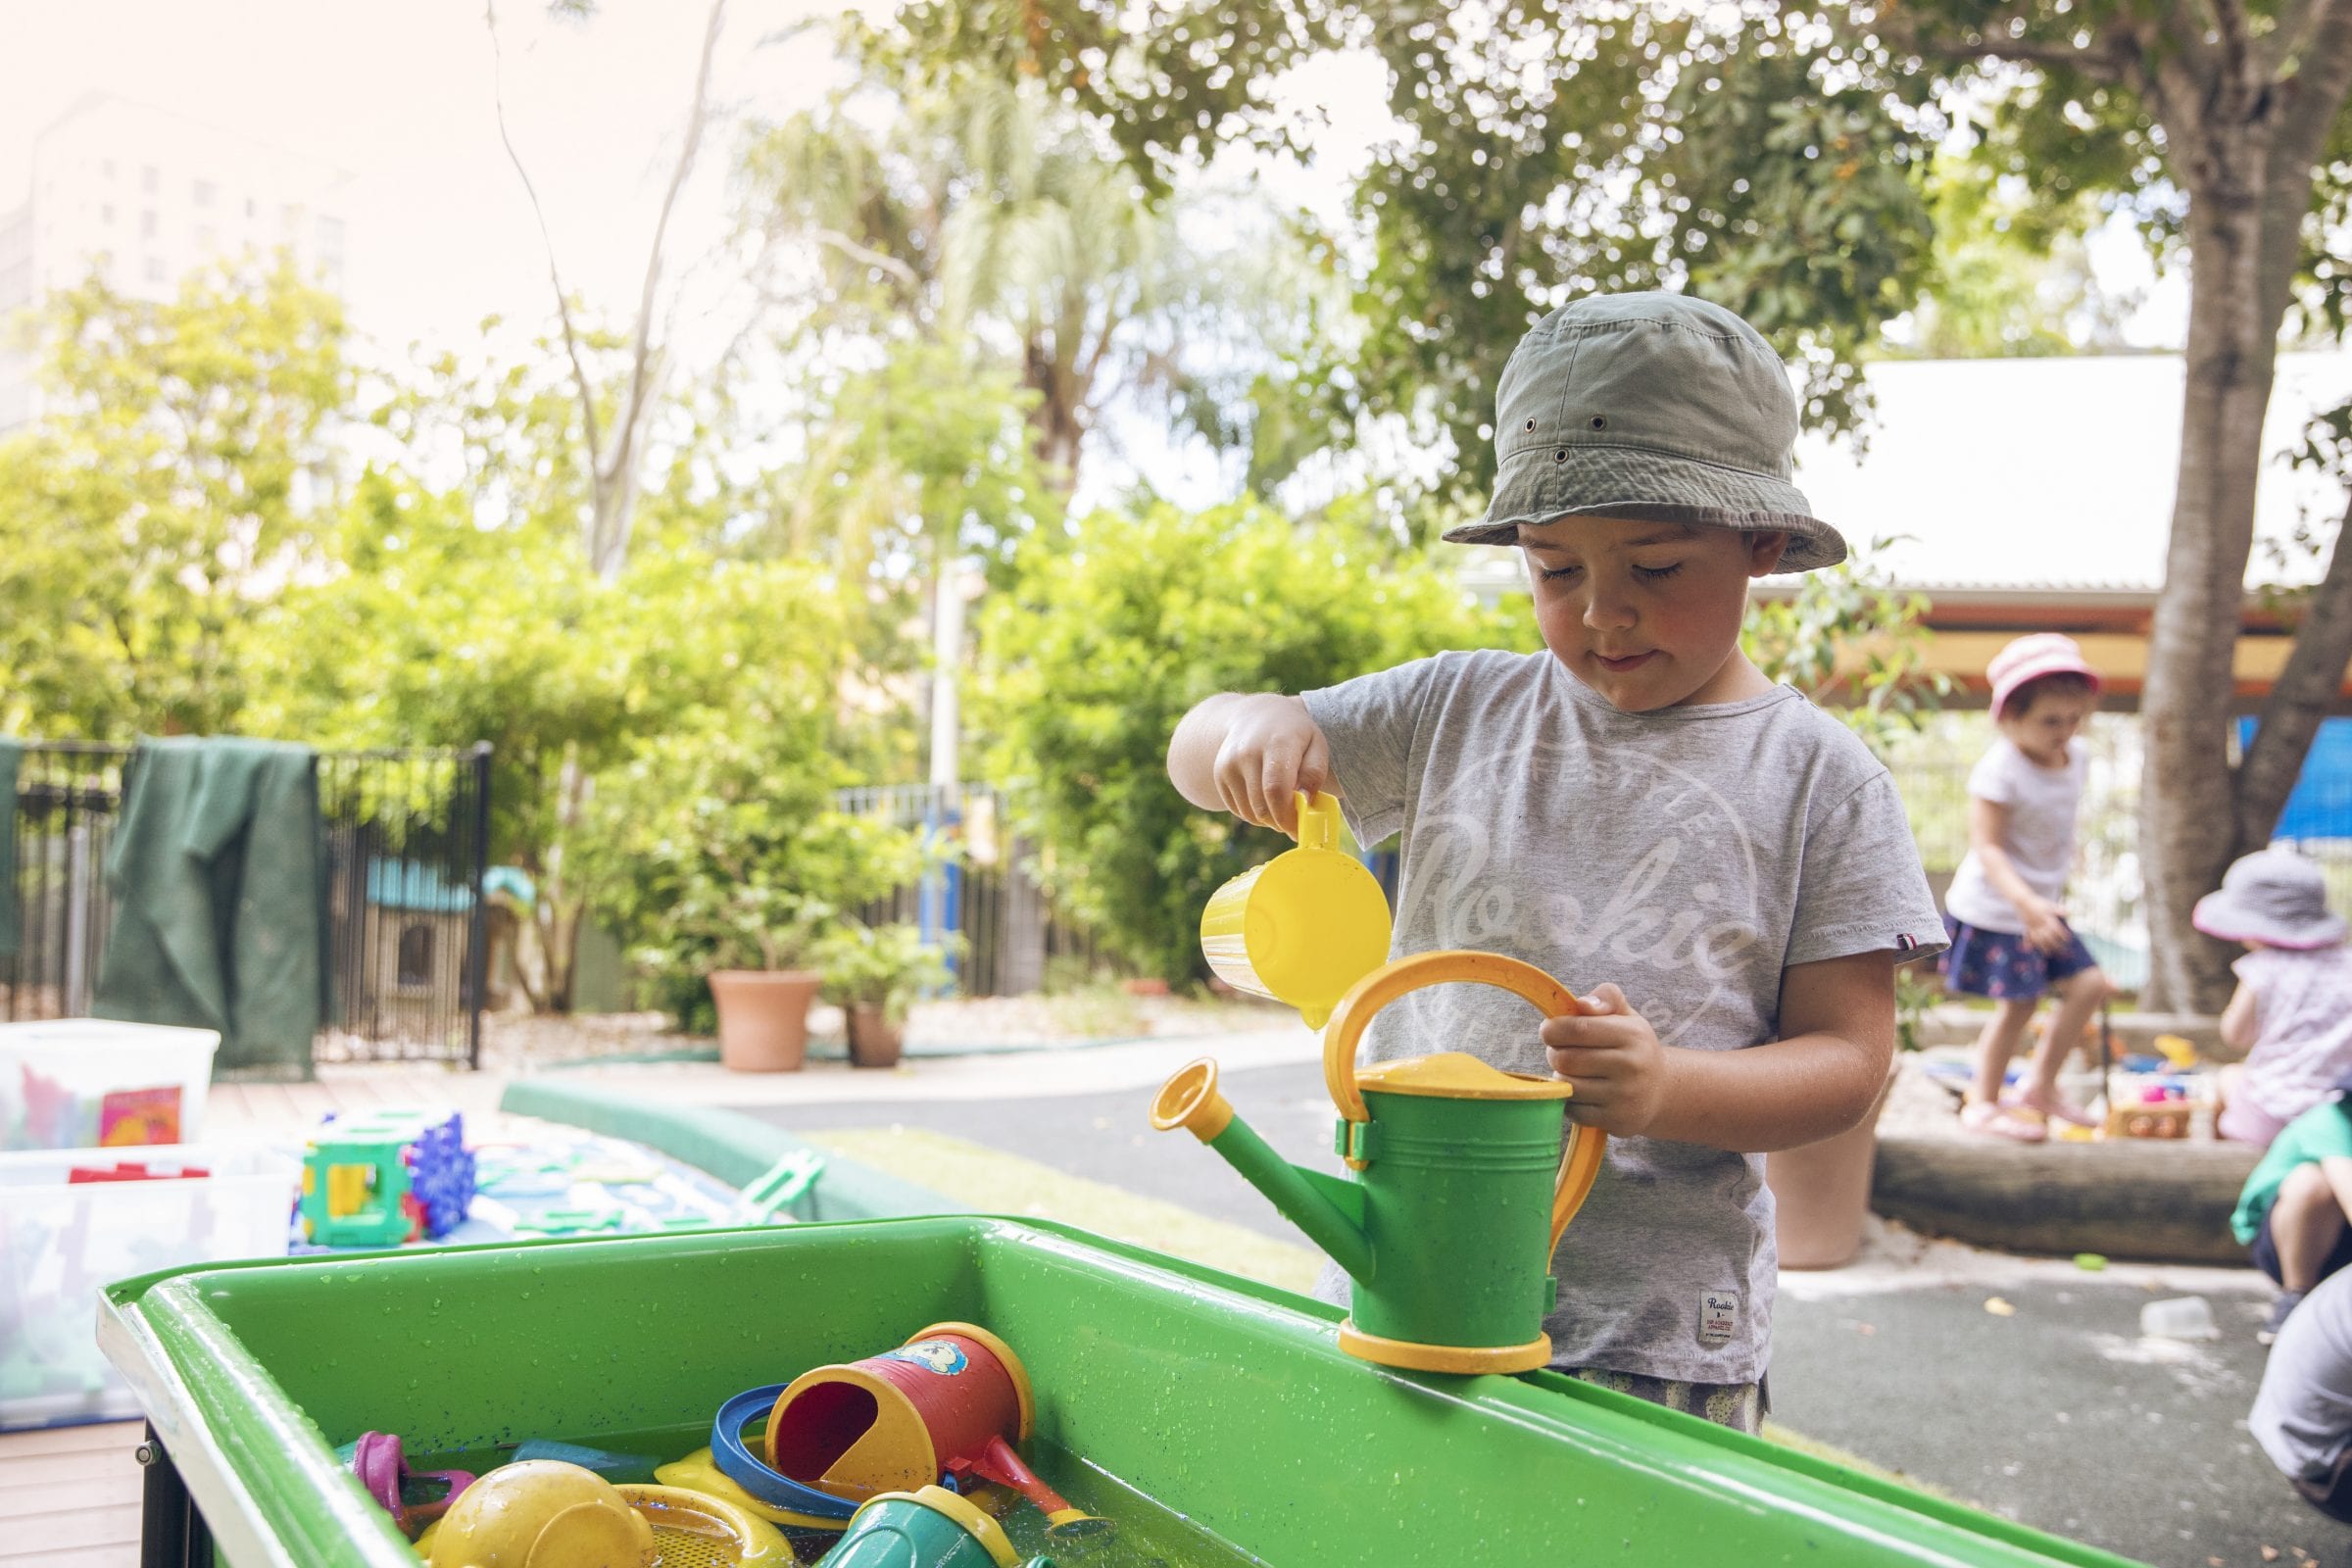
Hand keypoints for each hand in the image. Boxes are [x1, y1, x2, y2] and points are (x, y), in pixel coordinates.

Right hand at [1210, 694, 1331, 835]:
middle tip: (1294, 822)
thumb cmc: (1293, 733)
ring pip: (1250, 813)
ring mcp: (1229, 764)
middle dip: (1281, 822)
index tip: (1300, 828)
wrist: (1255, 714)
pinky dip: (1255, 814)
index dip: (1288, 816)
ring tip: (1281, 806)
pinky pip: (1239, 810)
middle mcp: (1247, 753)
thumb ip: (1314, 773)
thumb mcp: (1316, 744)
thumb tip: (1304, 801)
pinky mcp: (1220, 775)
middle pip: (1262, 806)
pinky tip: (1265, 799)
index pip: (1276, 790)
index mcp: (1276, 743)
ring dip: (1269, 820)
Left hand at [1539, 983, 1667, 1136]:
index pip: (1577, 1028)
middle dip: (1555, 1054)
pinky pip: (1573, 1111)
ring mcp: (1624, 1097)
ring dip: (1561, 1078)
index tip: (1549, 1030)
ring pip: (1567, 1086)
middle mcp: (1631, 1066)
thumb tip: (1582, 1004)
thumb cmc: (1634, 1048)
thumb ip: (1606, 998)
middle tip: (1560, 1052)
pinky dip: (1570, 1102)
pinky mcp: (1616, 1121)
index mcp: (1632, 1034)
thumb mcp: (1627, 1016)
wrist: (1662, 1091)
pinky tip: (1583, 1093)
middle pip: (1566, 1059)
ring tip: (1573, 1072)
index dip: (1553, 1029)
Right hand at [2020, 898, 2071, 953]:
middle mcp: (2040, 924)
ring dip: (2044, 947)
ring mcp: (2032, 926)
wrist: (2022, 900)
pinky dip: (2029, 943)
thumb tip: (2068, 913)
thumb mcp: (2048, 905)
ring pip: (2039, 939)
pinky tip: (2031, 948)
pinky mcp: (2026, 927)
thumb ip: (2058, 909)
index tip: (2068, 940)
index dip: (2062, 934)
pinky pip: (2028, 936)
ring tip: (2049, 954)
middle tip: (2062, 952)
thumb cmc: (2037, 902)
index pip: (2056, 928)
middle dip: (2056, 945)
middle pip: (2049, 937)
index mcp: (2047, 918)